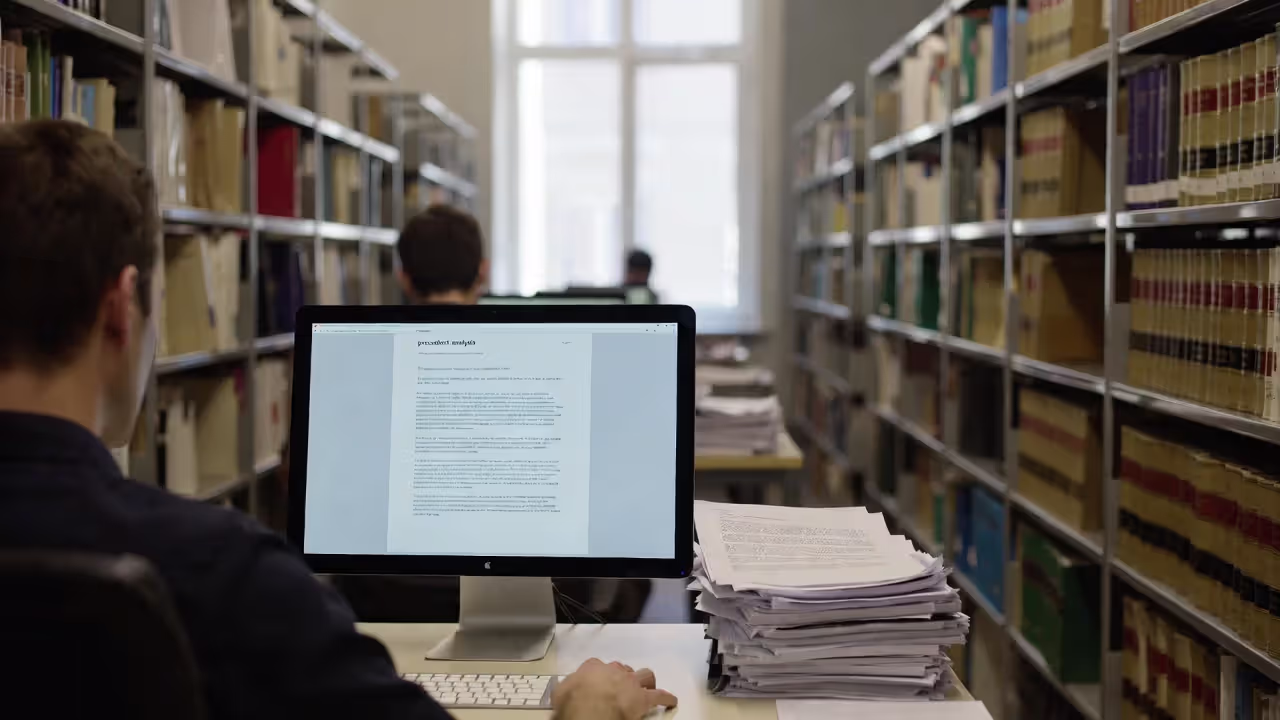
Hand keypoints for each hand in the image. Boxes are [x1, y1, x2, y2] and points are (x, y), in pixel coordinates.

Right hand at [551, 658, 677, 719]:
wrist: (590, 710)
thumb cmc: (574, 702)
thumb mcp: (560, 693)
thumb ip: (565, 688)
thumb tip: (561, 693)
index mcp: (592, 668)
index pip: (596, 666)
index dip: (598, 674)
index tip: (596, 680)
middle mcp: (613, 671)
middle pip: (622, 669)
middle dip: (623, 676)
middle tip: (621, 686)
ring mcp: (630, 683)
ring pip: (644, 676)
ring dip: (646, 681)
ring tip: (648, 686)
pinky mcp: (643, 699)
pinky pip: (659, 696)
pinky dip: (666, 698)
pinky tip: (670, 701)